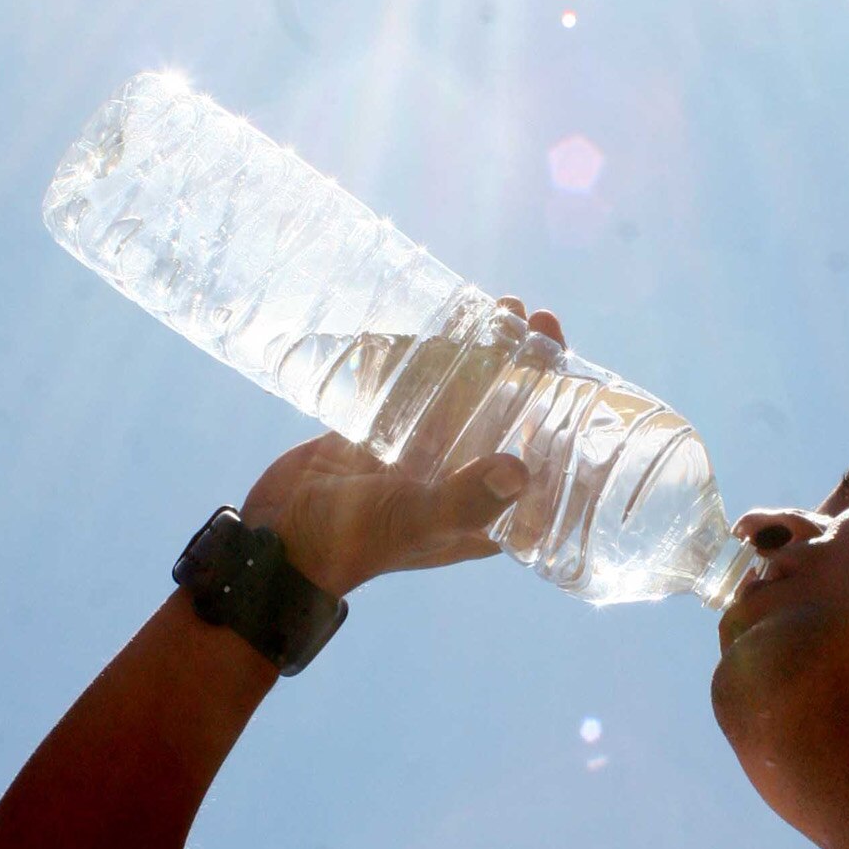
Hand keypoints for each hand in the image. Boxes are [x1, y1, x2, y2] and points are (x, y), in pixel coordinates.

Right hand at [241, 297, 566, 596]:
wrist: (277, 537)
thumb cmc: (352, 541)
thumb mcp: (414, 520)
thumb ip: (463, 499)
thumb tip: (520, 469)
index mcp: (486, 510)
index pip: (540, 455)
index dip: (562, 411)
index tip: (572, 366)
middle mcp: (463, 479)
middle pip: (510, 412)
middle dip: (527, 364)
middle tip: (534, 316)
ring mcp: (424, 453)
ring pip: (468, 393)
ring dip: (487, 351)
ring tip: (501, 307)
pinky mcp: (387, 433)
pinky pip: (420, 388)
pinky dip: (433, 356)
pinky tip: (446, 319)